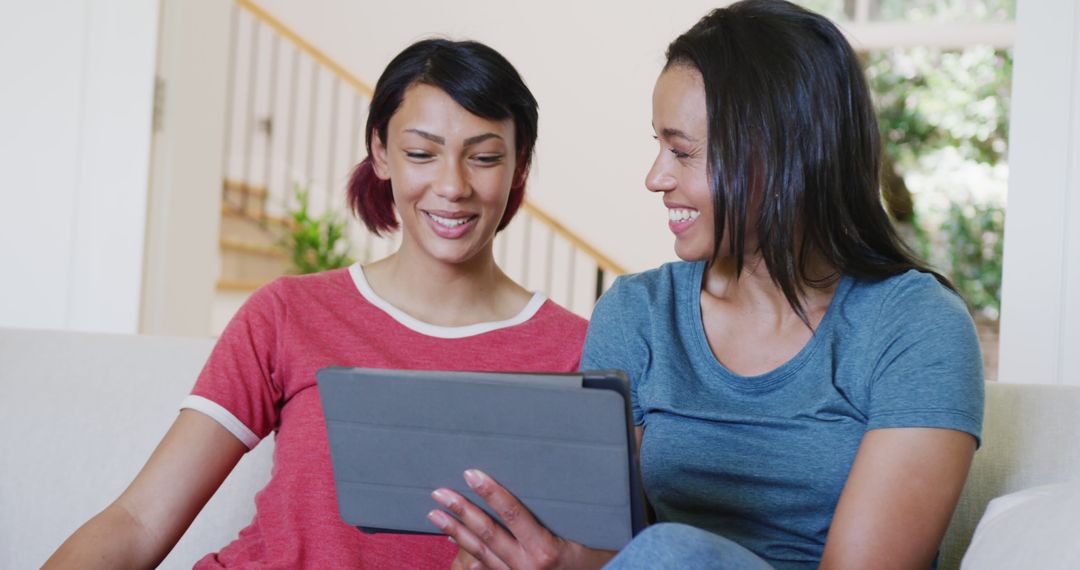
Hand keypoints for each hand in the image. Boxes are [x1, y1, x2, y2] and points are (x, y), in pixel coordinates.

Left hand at [428, 469, 615, 569]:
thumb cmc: (601, 556)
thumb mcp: (586, 534)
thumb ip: (562, 515)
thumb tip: (539, 486)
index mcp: (546, 550)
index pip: (512, 514)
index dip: (490, 493)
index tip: (471, 474)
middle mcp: (529, 567)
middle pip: (488, 534)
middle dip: (461, 511)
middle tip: (439, 493)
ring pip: (482, 553)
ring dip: (456, 533)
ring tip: (436, 516)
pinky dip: (472, 559)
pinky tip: (456, 549)